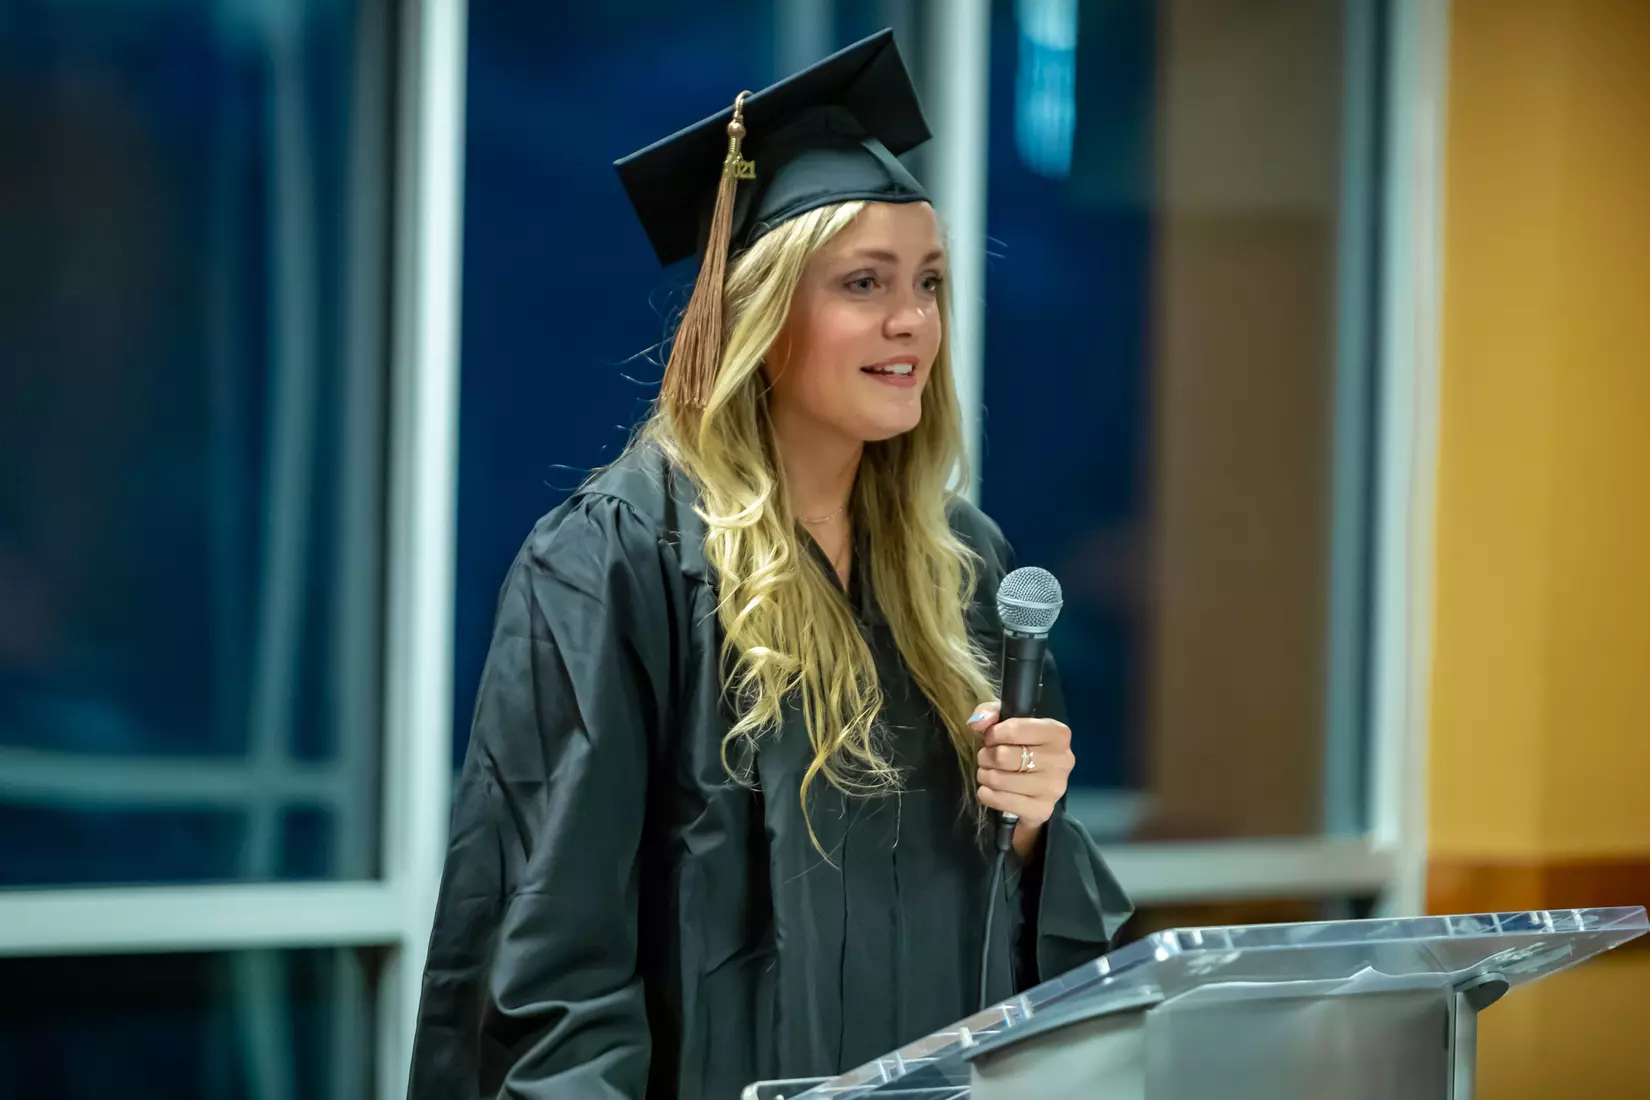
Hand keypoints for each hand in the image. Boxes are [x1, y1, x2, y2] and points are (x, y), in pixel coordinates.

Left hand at [968, 700, 1074, 860]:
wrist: (1036, 790)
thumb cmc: (1023, 750)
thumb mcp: (1010, 724)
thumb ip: (992, 713)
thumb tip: (977, 722)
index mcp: (1058, 734)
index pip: (1014, 729)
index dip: (993, 734)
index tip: (991, 739)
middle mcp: (1062, 760)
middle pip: (1003, 756)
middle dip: (986, 756)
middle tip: (987, 758)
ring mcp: (1054, 788)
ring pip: (999, 779)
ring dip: (985, 775)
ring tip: (989, 773)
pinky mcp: (1042, 810)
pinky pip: (1000, 800)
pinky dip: (986, 794)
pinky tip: (991, 790)